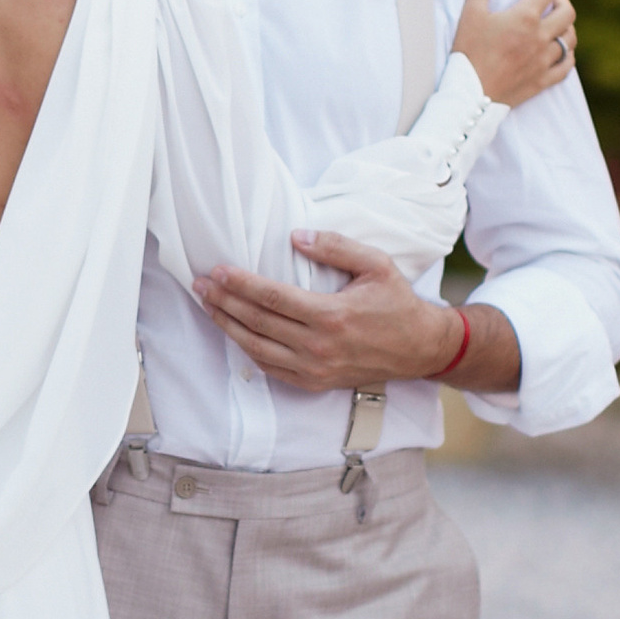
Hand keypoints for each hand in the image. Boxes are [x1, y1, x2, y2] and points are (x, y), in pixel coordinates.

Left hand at [194, 233, 462, 395]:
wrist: (419, 349)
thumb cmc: (397, 303)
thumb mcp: (376, 264)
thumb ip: (336, 247)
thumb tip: (295, 235)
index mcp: (331, 315)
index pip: (272, 298)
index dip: (240, 284)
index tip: (218, 270)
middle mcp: (319, 346)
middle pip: (257, 322)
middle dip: (224, 302)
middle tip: (200, 285)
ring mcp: (315, 369)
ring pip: (257, 349)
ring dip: (228, 327)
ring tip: (208, 306)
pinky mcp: (315, 383)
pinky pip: (271, 369)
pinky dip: (248, 351)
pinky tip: (235, 333)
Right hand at [451, 0, 575, 107]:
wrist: (469, 96)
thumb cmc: (467, 52)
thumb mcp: (471, 12)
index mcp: (524, 18)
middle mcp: (540, 38)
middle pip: (567, 13)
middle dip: (563, 0)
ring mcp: (544, 61)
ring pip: (570, 40)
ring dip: (566, 28)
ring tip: (557, 24)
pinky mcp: (542, 81)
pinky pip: (567, 66)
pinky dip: (567, 55)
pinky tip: (560, 51)